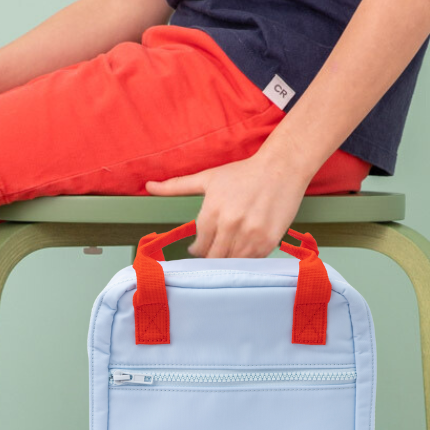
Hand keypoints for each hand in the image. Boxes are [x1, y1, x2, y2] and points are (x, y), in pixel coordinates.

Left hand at [144, 152, 309, 257]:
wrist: (282, 167)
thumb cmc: (243, 173)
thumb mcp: (207, 178)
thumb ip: (176, 186)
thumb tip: (148, 186)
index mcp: (212, 212)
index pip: (198, 246)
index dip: (197, 250)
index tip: (198, 248)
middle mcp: (230, 225)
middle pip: (213, 258)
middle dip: (211, 257)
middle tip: (212, 253)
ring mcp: (250, 235)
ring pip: (231, 262)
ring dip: (228, 260)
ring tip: (228, 251)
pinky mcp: (268, 241)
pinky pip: (252, 261)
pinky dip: (246, 259)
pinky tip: (245, 248)